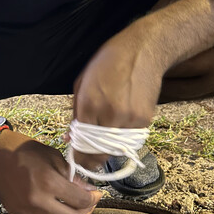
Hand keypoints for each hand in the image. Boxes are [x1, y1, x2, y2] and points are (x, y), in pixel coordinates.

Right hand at [0, 130, 101, 213]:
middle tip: (89, 202)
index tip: (97, 193)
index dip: (93, 198)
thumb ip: (71, 175)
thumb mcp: (52, 156)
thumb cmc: (23, 151)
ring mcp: (28, 211)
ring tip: (75, 206)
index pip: (80, 200)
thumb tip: (86, 190)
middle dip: (86, 211)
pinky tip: (58, 207)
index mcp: (48, 182)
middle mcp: (39, 201)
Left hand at [72, 22, 162, 169]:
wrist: (143, 51)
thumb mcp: (82, 84)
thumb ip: (75, 114)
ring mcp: (129, 118)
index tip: (77, 161)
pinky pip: (130, 140)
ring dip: (107, 152)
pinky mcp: (144, 119)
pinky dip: (122, 141)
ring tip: (102, 145)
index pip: (81, 144)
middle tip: (88, 161)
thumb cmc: (107, 64)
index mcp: (89, 103)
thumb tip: (69, 139)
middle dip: (91, 160)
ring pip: (115, 149)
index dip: (79, 157)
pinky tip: (118, 130)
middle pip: (99, 153)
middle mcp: (109, 113)